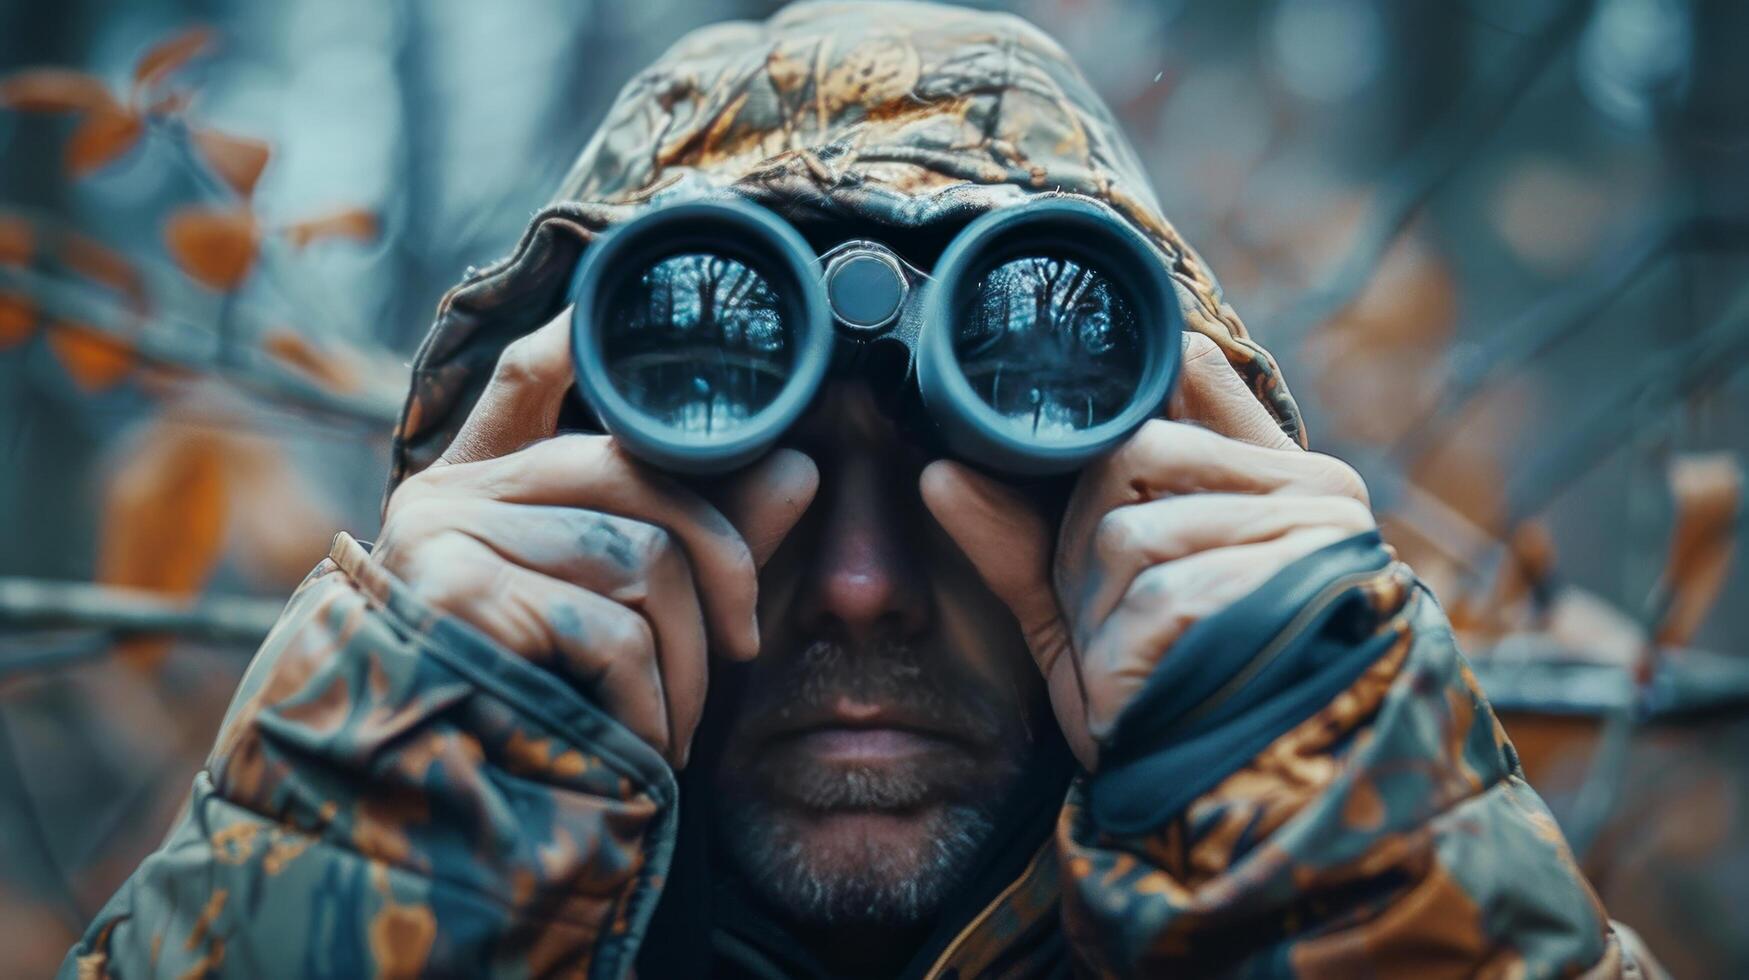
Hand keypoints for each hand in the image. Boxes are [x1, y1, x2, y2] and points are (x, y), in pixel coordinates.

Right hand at [374, 310, 818, 766]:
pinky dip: (651, 701)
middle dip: (724, 564)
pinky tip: (641, 747)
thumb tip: (800, 466)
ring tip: (677, 726)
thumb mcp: (624, 620)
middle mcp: (447, 494)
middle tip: (743, 650)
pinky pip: (609, 628)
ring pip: (638, 553)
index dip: (579, 333)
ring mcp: (440, 538)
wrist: (431, 832)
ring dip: (689, 660)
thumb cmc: (537, 720)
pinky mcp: (450, 597)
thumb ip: (701, 542)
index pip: (530, 374)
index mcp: (479, 486)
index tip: (612, 316)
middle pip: (634, 470)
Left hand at [921, 334, 1374, 768]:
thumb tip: (939, 471)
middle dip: (1085, 550)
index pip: (1181, 382)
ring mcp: (1305, 540)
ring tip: (1141, 671)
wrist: (1230, 811)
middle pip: (1128, 456)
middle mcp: (1313, 494)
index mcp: (1287, 480)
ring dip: (1102, 617)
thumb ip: (1028, 537)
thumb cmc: (1164, 706)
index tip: (1084, 488)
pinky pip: (1151, 596)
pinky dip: (1124, 661)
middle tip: (1115, 627)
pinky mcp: (1284, 594)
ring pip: (1127, 531)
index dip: (1110, 431)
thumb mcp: (1091, 614)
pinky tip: (1149, 697)